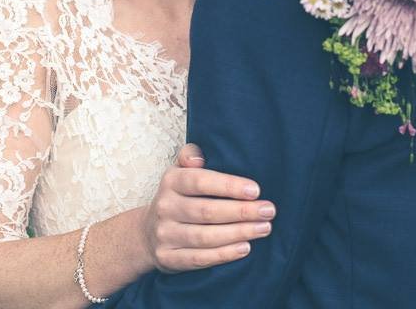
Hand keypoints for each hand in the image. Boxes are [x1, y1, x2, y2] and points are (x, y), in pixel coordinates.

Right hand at [138, 143, 275, 272]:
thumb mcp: (179, 172)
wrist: (147, 233)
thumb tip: (198, 157)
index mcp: (171, 182)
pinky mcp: (168, 258)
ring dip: (238, 233)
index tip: (255, 190)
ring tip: (263, 228)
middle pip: (206, 211)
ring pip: (205, 237)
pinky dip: (223, 254)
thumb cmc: (176, 198)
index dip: (228, 186)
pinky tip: (245, 248)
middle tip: (268, 211)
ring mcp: (165, 234)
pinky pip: (199, 258)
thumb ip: (189, 157)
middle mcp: (165, 207)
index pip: (200, 181)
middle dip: (241, 211)